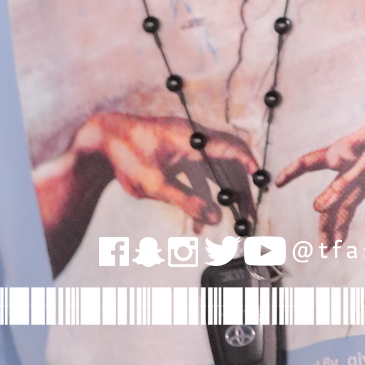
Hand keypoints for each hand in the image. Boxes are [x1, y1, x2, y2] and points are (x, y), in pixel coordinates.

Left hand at [34, 113, 257, 274]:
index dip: (250, 165)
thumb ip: (187, 201)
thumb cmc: (127, 155)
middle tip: (247, 218)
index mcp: (192, 138)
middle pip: (228, 164)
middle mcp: (193, 140)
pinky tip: (197, 226)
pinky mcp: (177, 158)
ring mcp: (186, 148)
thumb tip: (216, 220)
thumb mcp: (156, 184)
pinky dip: (201, 199)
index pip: (232, 147)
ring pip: (214, 174)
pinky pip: (197, 179)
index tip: (261, 184)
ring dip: (222, 198)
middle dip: (240, 192)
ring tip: (230, 226)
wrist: (102, 141)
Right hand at [276, 53, 364, 244]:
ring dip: (344, 222)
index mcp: (347, 150)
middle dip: (325, 218)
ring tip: (336, 245)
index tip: (277, 183)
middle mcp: (356, 163)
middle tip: (323, 245)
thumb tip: (327, 197)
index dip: (294, 171)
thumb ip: (355, 173)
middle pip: (333, 194)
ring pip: (352, 201)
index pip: (313, 161)